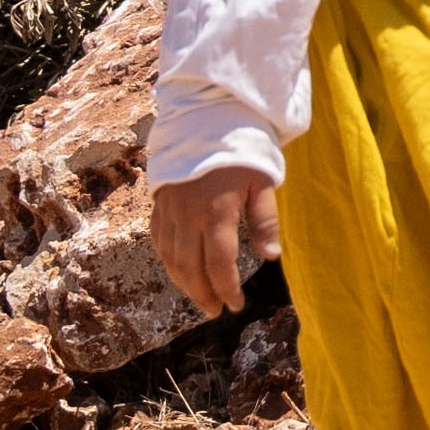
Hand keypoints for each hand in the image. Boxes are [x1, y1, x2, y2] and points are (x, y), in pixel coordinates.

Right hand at [146, 162, 277, 324]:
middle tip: (215, 311)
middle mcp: (188, 216)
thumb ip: (265, 221)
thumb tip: (271, 257)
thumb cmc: (242, 150)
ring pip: (170, 258)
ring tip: (199, 298)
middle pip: (190, 268)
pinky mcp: (159, 203)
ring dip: (183, 283)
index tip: (236, 306)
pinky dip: (167, 260)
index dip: (226, 289)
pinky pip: (158, 240)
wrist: (205, 117)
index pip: (219, 263)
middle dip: (202, 294)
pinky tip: (178, 270)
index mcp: (216, 212)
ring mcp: (170, 211)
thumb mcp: (262, 181)